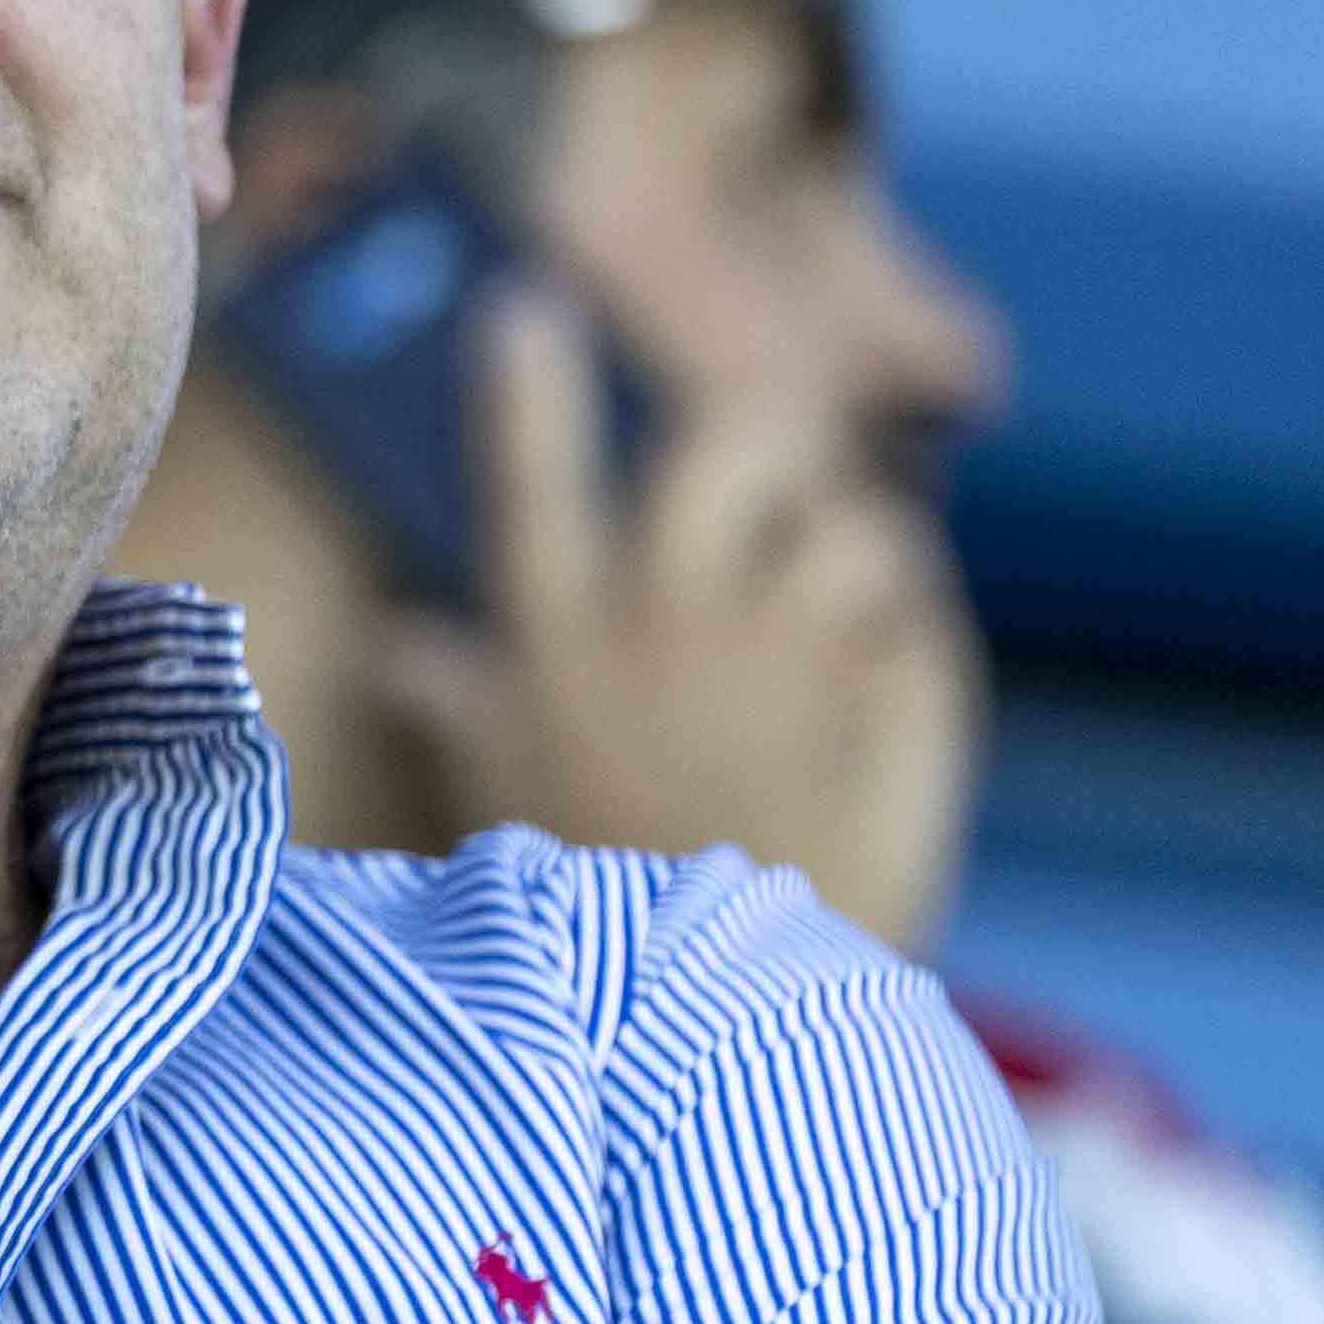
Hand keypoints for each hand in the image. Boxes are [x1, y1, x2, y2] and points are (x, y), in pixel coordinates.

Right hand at [376, 294, 977, 951]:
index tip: (530, 311)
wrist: (736, 1012)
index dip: (528, 384)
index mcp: (561, 642)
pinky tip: (883, 689)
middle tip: (784, 474)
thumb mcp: (504, 806)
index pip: (534, 477)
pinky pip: (920, 615)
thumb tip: (402, 650)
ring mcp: (792, 652)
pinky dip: (910, 636)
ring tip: (845, 609)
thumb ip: (459, 708)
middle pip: (741, 442)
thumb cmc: (605, 902)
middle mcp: (674, 621)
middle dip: (774, 438)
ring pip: (861, 526)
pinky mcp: (892, 698)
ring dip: (862, 555)